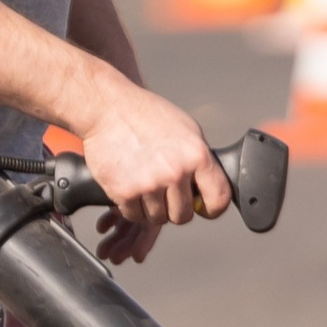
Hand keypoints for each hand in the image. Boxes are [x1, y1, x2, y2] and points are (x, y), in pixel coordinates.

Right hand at [71, 73, 227, 264]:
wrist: (107, 109)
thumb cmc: (146, 116)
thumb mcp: (186, 130)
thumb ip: (199, 160)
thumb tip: (207, 188)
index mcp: (197, 155)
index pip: (218, 199)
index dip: (212, 209)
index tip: (204, 208)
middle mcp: (175, 172)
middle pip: (184, 216)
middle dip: (175, 208)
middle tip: (165, 193)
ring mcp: (149, 184)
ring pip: (158, 218)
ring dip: (152, 208)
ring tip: (145, 185)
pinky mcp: (123, 192)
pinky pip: (135, 216)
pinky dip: (132, 207)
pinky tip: (130, 186)